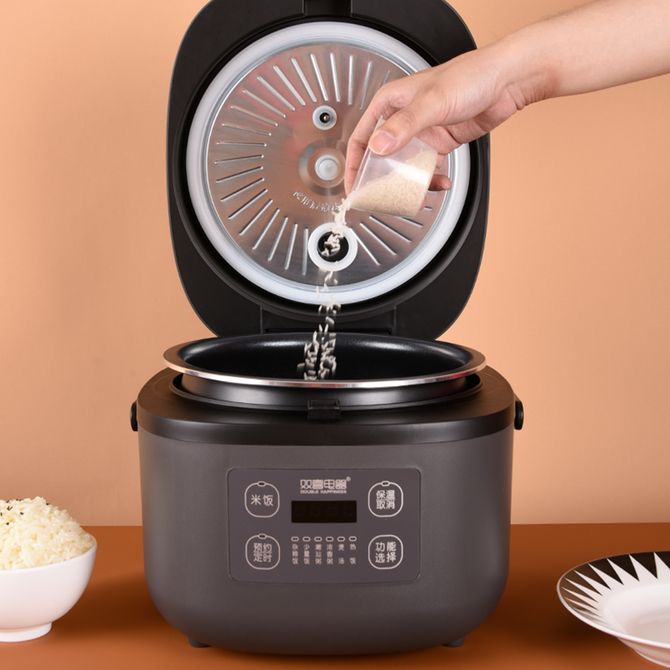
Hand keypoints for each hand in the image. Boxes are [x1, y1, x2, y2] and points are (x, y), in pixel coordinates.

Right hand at [345, 42, 545, 192]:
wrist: (507, 81)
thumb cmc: (471, 76)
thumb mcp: (432, 102)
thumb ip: (404, 125)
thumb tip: (379, 147)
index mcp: (390, 104)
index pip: (362, 139)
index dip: (354, 165)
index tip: (354, 187)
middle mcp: (402, 120)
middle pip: (381, 158)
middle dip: (383, 181)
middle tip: (384, 198)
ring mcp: (421, 134)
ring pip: (405, 167)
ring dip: (409, 184)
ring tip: (415, 195)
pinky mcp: (439, 144)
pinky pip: (427, 169)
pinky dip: (432, 180)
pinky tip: (441, 183)